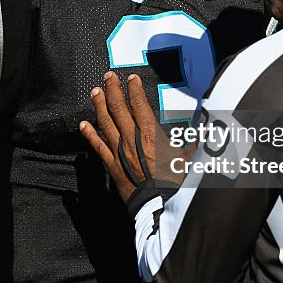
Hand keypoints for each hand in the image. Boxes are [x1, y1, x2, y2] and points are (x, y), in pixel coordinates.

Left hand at [80, 71, 182, 201]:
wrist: (161, 205)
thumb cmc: (176, 183)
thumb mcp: (189, 158)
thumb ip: (190, 143)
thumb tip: (200, 135)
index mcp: (151, 134)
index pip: (139, 104)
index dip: (134, 89)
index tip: (131, 78)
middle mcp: (132, 139)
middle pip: (119, 108)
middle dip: (113, 90)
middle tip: (108, 77)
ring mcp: (119, 151)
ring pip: (105, 123)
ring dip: (99, 105)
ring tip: (95, 92)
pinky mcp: (112, 166)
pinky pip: (97, 146)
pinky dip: (89, 134)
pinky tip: (83, 125)